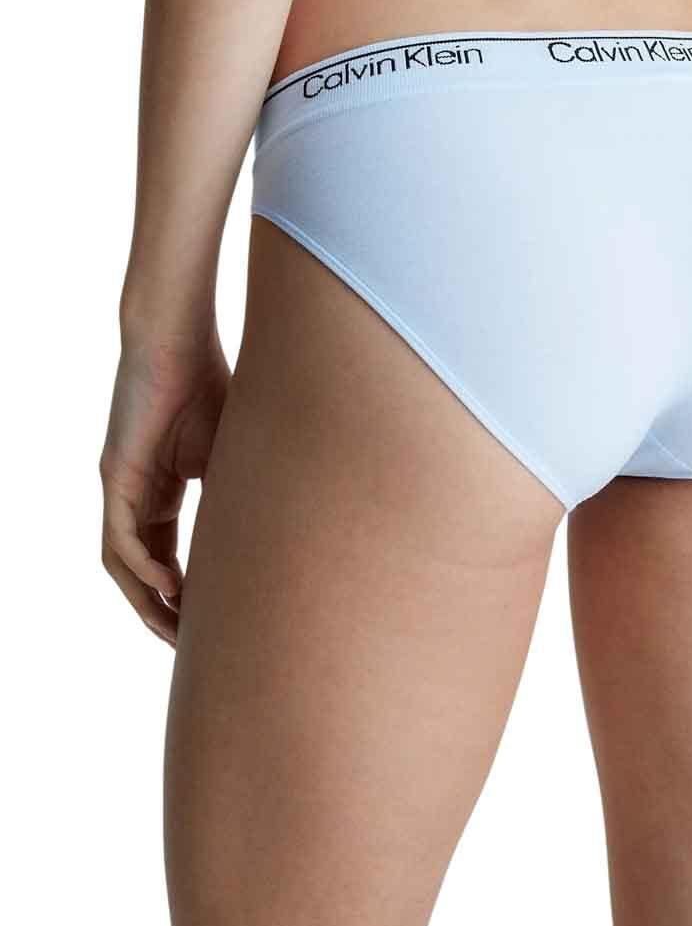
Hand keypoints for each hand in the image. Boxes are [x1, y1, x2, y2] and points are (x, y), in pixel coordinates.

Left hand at [100, 330, 229, 645]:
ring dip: (147, 602)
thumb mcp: (233, 451)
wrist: (179, 338)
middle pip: (142, 571)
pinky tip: (170, 587)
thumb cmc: (211, 382)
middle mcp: (135, 494)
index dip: (187, 594)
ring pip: (123, 565)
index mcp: (162, 490)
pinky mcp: (114, 475)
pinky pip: (119, 539)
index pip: (167, 556)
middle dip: (164, 613)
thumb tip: (282, 528)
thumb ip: (242, 490)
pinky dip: (142, 568)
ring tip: (176, 631)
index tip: (212, 623)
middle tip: (192, 646)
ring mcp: (121, 487)